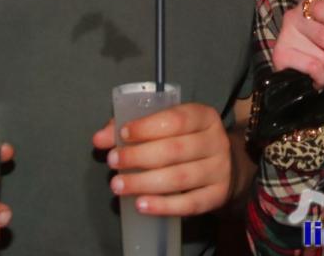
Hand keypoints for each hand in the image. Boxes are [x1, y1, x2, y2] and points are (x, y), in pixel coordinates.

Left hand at [92, 103, 234, 216]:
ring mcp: (220, 170)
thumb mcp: (167, 126)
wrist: (223, 167)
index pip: (177, 119)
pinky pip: (190, 204)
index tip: (122, 135)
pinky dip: (163, 206)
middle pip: (176, 149)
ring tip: (118, 185)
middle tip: (113, 161)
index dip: (148, 127)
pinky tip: (141, 204)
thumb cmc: (186, 141)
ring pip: (180, 178)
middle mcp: (216, 141)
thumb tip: (100, 138)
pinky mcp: (217, 195)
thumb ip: (133, 128)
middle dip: (139, 156)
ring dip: (145, 182)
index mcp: (204, 116)